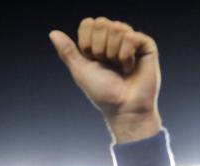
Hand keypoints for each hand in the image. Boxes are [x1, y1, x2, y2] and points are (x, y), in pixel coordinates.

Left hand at [49, 17, 161, 141]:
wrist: (123, 107)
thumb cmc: (103, 92)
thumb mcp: (80, 71)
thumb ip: (68, 51)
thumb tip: (53, 33)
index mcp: (98, 41)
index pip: (88, 23)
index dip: (86, 43)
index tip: (92, 61)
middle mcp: (115, 38)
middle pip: (101, 23)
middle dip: (99, 48)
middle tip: (107, 65)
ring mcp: (131, 40)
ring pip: (116, 28)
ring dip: (113, 54)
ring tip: (119, 67)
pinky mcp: (146, 45)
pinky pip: (130, 36)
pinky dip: (125, 56)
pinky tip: (130, 68)